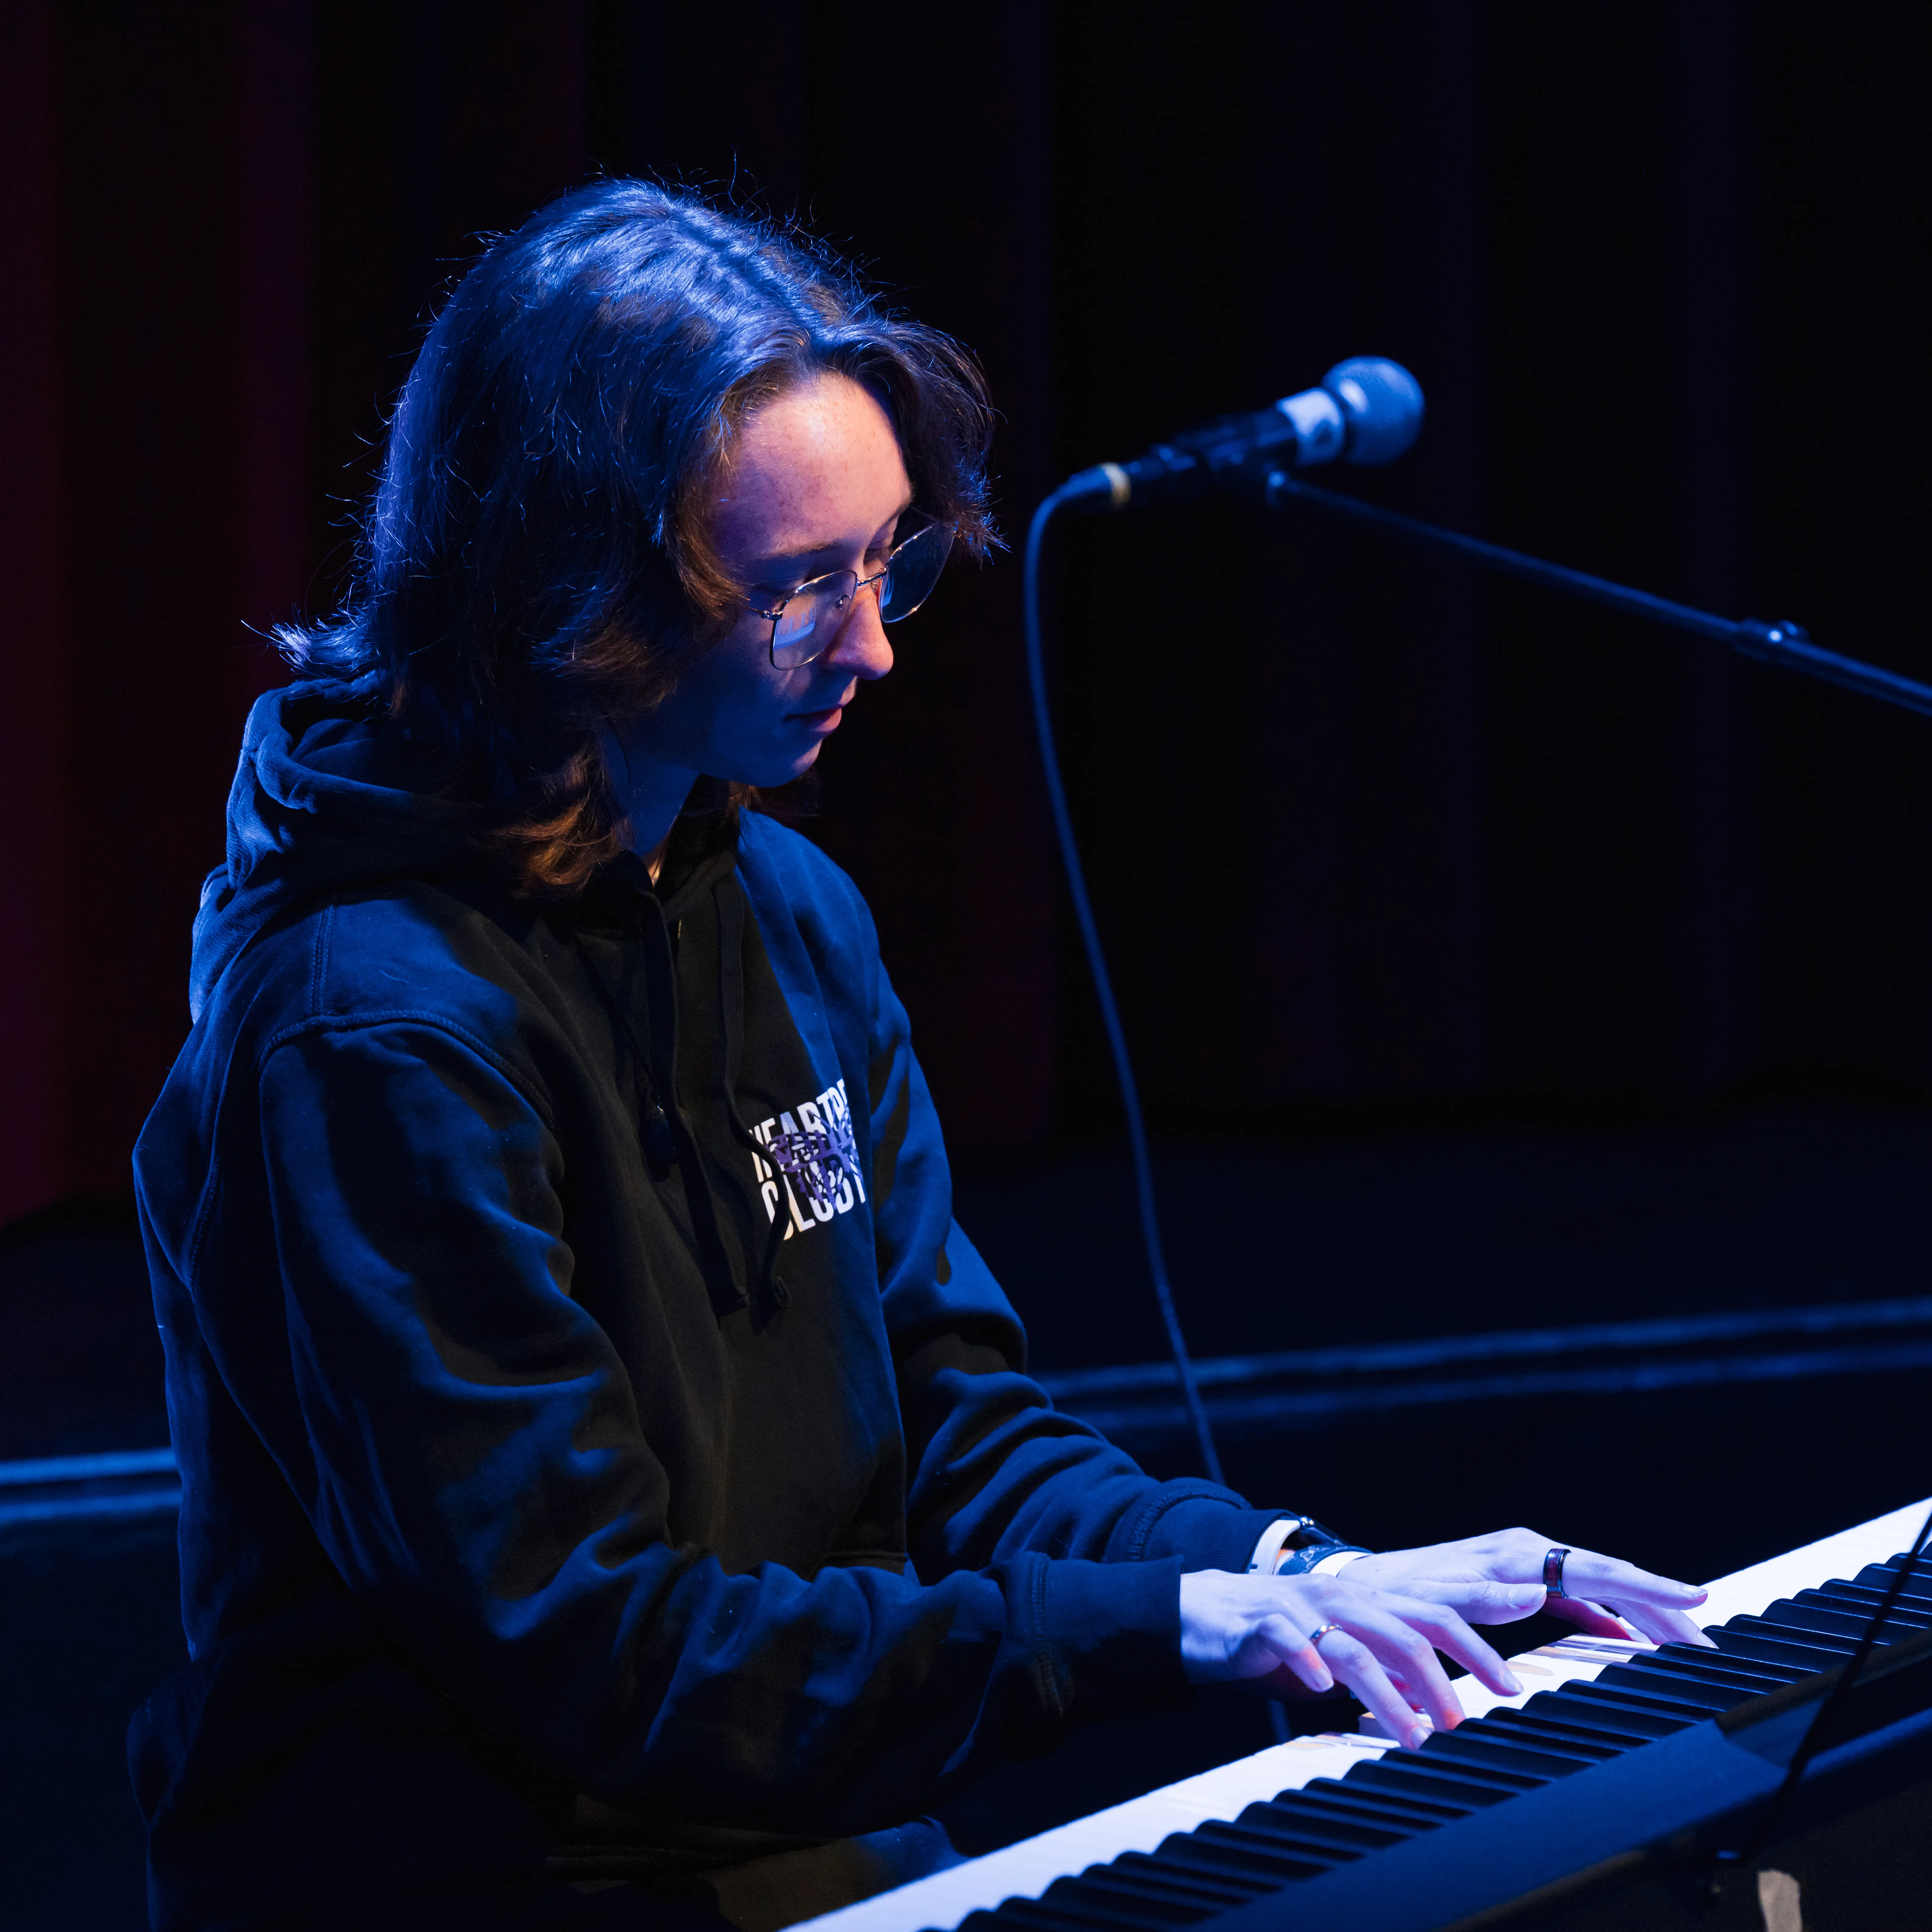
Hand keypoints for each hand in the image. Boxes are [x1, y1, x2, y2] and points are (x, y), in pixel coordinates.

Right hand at [1179, 1568, 1524, 1749]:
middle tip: (1467, 1721)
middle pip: (1409, 1628)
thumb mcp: (1338, 1653)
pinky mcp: (1263, 1622)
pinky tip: (1325, 1692)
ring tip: (1415, 1735)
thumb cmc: (1277, 1639)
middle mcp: (1342, 1597)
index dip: (1480, 1644)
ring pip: (1359, 1646)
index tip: (1513, 1683)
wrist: (1202, 1615)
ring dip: (1392, 1695)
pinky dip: (1313, 1663)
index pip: (1436, 1615)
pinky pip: (1293, 1640)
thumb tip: (1428, 1700)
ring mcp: (1302, 1606)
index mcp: (1367, 1602)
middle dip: (1447, 1675)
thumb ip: (1382, 1669)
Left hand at [1335, 1528, 1711, 1647]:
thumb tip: (1537, 1592)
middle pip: (1609, 1578)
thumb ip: (1484, 1598)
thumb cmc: (1395, 1597)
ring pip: (1598, 1587)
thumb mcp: (1434, 1599)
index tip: (1696, 1601)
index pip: (1597, 1570)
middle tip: (1707, 1644)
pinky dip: (1607, 1616)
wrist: (1361, 1588)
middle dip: (1660, 1607)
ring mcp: (1525, 1566)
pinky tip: (1630, 1638)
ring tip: (1684, 1644)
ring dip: (1641, 1613)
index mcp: (1516, 1555)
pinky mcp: (1519, 1584)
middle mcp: (1526, 1552)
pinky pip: (1577, 1598)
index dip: (1648, 1588)